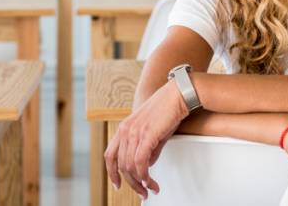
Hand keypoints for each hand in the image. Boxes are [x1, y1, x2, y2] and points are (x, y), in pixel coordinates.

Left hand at [104, 79, 189, 198]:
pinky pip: (140, 163)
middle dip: (131, 183)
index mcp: (124, 128)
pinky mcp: (146, 135)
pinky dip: (144, 176)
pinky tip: (150, 181)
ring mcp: (134, 132)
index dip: (112, 172)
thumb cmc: (167, 109)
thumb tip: (147, 166)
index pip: (110, 155)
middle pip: (121, 165)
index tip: (117, 184)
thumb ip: (147, 149)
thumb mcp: (152, 132)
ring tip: (150, 188)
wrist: (177, 95)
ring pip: (130, 166)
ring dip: (140, 182)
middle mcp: (126, 130)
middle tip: (142, 192)